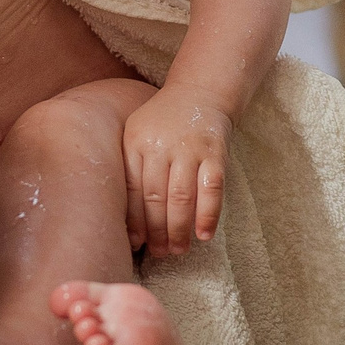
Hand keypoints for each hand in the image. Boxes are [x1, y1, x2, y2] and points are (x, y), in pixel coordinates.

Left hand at [123, 86, 231, 258]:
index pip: (133, 190)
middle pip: (156, 197)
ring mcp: (190, 148)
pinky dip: (208, 214)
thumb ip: (130, 170)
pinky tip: (204, 235)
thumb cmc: (162, 122)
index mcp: (136, 142)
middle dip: (157, 231)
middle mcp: (161, 144)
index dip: (134, 221)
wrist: (200, 91)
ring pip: (182, 197)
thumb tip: (128, 224)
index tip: (136, 244)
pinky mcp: (216, 152)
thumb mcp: (136, 135)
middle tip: (160, 253)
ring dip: (179, 229)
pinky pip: (212, 188)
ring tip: (178, 250)